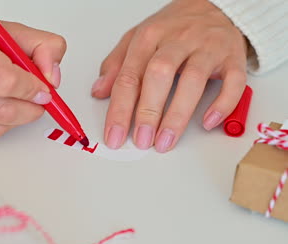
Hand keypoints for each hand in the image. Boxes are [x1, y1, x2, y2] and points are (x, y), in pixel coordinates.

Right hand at [0, 13, 65, 137]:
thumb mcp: (10, 31)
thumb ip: (44, 47)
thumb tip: (52, 79)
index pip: (5, 80)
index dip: (31, 90)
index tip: (43, 91)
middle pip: (0, 110)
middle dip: (29, 110)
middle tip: (37, 103)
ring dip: (15, 119)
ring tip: (17, 102)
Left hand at [92, 0, 247, 152]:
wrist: (215, 5)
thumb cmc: (173, 26)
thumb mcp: (137, 38)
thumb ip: (116, 64)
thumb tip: (99, 91)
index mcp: (149, 36)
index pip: (129, 76)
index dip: (119, 109)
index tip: (114, 134)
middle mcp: (178, 40)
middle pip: (159, 74)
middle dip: (147, 111)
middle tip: (141, 140)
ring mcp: (207, 48)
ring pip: (193, 79)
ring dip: (177, 114)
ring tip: (165, 140)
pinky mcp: (233, 57)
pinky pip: (233, 81)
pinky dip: (222, 103)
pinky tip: (207, 122)